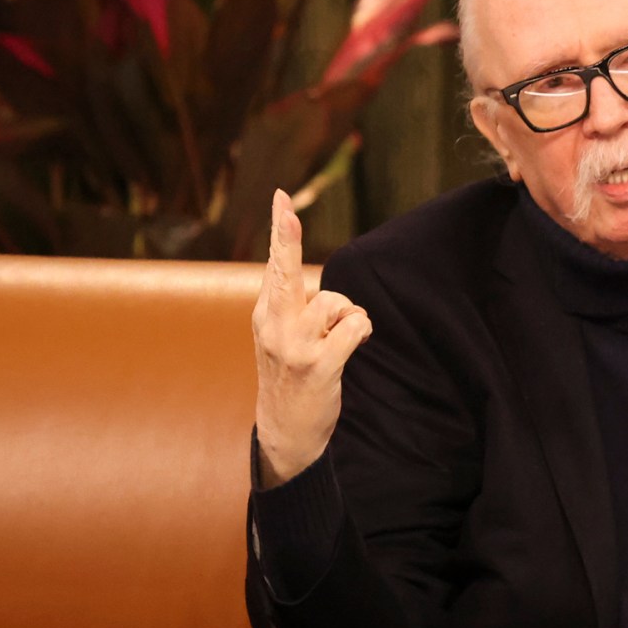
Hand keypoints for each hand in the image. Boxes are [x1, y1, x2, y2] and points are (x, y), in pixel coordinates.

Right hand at [251, 191, 371, 487]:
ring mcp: (294, 345)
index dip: (281, 231)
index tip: (282, 197)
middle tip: (284, 201)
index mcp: (265, 315)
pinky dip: (362, 330)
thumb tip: (319, 285)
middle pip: (286, 271)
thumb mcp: (281, 339)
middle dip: (286, 235)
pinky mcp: (318, 364)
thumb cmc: (292, 377)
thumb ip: (293, 308)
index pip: (274, 266)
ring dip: (349, 316)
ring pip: (337, 302)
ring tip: (338, 340)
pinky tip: (353, 346)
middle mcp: (274, 325)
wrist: (286, 430)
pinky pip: (355, 326)